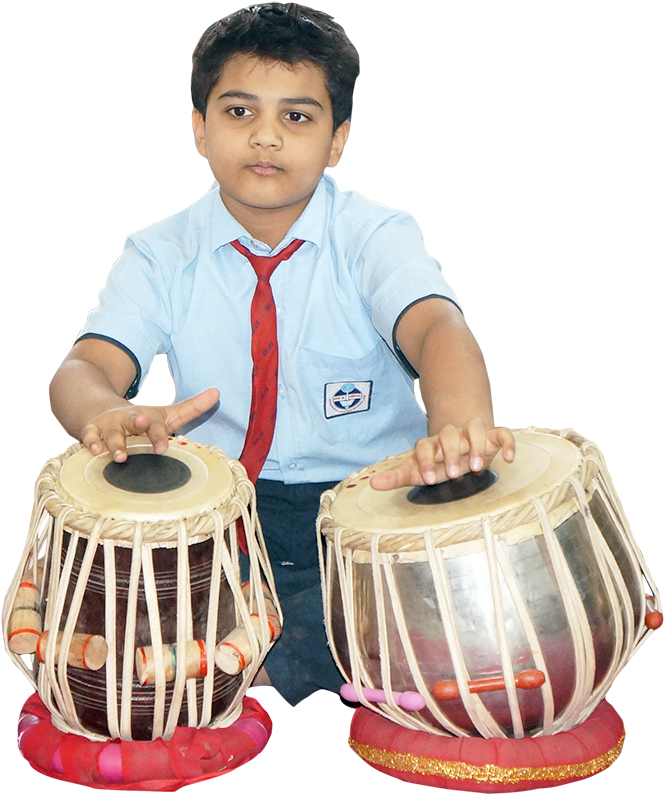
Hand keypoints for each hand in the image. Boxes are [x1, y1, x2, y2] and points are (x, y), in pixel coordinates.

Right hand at [81, 387, 219, 461]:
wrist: (101, 411)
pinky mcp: (91, 431)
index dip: (159, 436)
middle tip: (142, 425)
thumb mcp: (165, 415)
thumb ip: (191, 408)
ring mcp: (108, 425)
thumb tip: (218, 392)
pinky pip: (89, 437)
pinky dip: (90, 444)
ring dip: (114, 444)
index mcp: (147, 417)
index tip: (163, 448)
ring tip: (119, 456)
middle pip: (133, 421)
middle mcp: (128, 419)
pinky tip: (93, 451)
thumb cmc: (141, 420)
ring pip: (111, 434)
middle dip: (138, 423)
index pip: (156, 426)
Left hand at [370, 419, 514, 490]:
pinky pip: (502, 433)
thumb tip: (372, 483)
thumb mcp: (417, 471)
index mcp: (432, 444)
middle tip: (454, 474)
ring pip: (475, 428)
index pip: (424, 446)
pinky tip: (509, 458)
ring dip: (476, 445)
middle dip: (451, 453)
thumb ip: (397, 476)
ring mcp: (472, 433)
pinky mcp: (493, 436)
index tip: (429, 479)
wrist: (460, 444)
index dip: (425, 460)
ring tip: (477, 468)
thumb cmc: (437, 462)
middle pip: (448, 435)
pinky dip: (507, 443)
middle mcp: (451, 435)